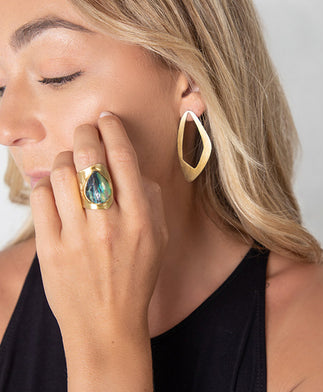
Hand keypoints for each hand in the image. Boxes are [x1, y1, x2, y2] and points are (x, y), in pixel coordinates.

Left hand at [30, 113, 167, 341]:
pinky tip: (55, 189)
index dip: (113, 130)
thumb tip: (132, 169)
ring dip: (67, 158)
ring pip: (63, 173)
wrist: (106, 324)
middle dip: (87, 132)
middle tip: (87, 129)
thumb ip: (150, 199)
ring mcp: (77, 236)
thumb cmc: (136, 278)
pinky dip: (47, 185)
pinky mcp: (50, 249)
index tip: (107, 119)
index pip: (124, 159)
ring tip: (72, 163)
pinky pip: (42, 198)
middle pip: (91, 158)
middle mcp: (109, 223)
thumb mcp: (158, 239)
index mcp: (140, 219)